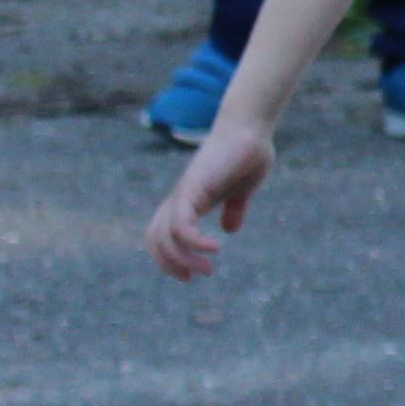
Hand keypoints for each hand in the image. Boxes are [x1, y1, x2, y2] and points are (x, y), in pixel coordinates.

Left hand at [145, 119, 276, 277]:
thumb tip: (230, 228)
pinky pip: (180, 224)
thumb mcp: (241, 189)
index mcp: (188, 201)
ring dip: (183, 258)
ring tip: (208, 268)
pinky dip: (193, 242)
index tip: (191, 274)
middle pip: (155, 239)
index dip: (169, 258)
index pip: (160, 235)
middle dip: (171, 263)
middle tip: (197, 276)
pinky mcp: (192, 189)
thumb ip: (234, 208)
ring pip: (165, 236)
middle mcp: (180, 199)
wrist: (249, 128)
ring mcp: (184, 193)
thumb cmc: (247, 154)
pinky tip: (215, 248)